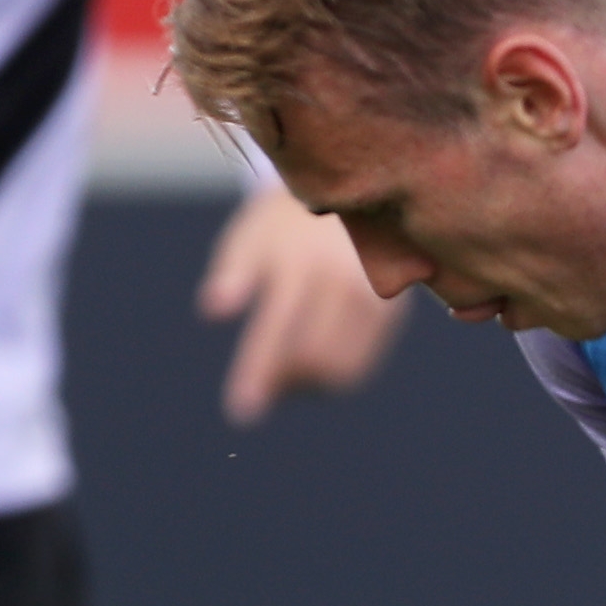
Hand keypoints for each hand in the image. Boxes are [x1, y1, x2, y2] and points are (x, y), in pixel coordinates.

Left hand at [202, 182, 405, 424]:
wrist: (348, 194)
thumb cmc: (284, 221)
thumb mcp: (251, 236)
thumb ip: (232, 272)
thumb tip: (213, 311)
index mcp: (301, 265)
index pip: (276, 335)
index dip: (258, 376)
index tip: (241, 412)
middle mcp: (343, 284)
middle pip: (316, 362)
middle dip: (285, 385)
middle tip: (263, 388)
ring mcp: (374, 299)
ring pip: (345, 370)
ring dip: (311, 386)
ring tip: (286, 375)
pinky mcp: (392, 310)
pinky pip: (364, 362)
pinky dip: (335, 375)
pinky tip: (312, 364)